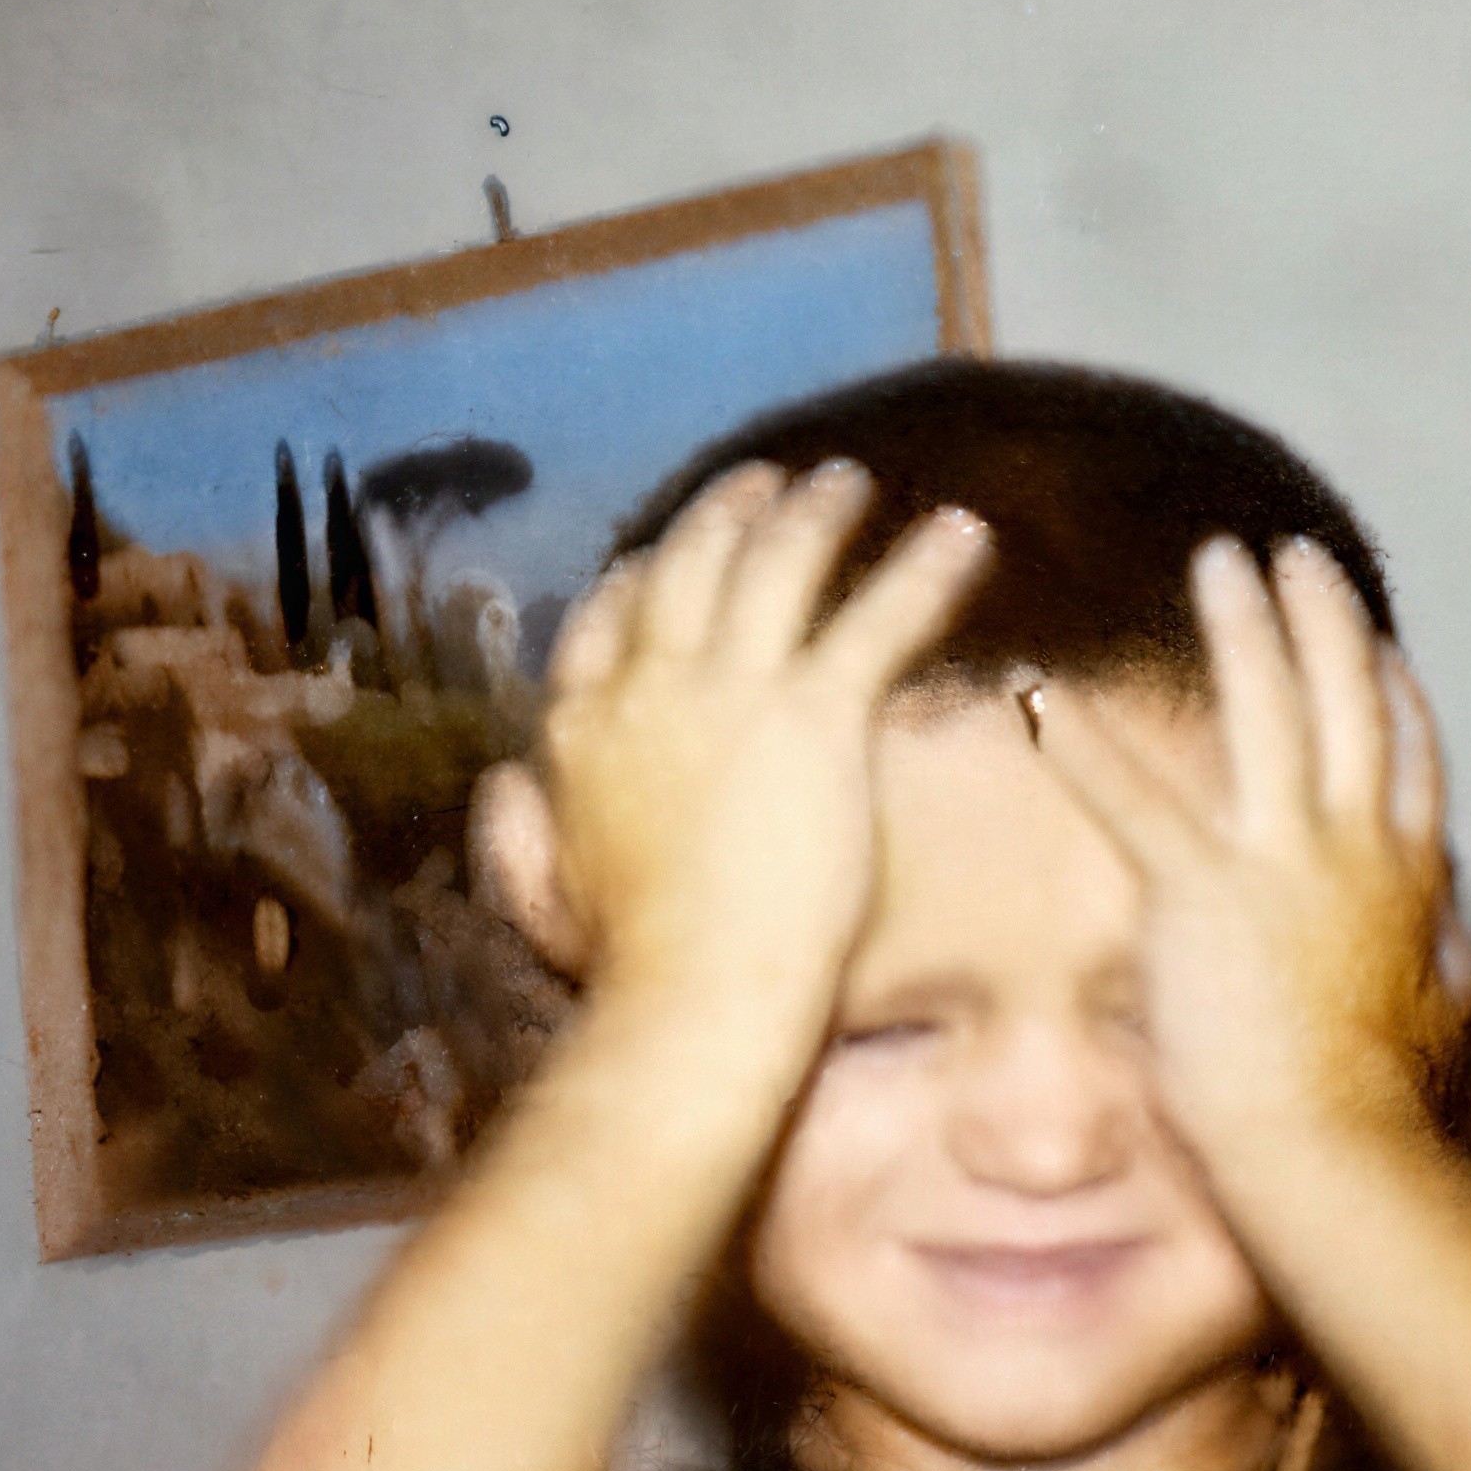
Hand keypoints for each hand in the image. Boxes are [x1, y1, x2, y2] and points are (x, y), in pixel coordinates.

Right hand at [485, 459, 990, 1022]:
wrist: (695, 990)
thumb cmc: (627, 964)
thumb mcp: (543, 889)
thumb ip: (521, 831)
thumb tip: (506, 784)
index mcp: (580, 725)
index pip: (604, 620)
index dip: (636, 576)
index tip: (658, 553)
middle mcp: (647, 686)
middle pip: (687, 568)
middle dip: (726, 513)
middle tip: (765, 482)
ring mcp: (730, 692)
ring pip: (774, 566)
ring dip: (815, 511)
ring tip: (847, 480)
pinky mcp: (815, 714)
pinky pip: (879, 616)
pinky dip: (927, 568)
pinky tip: (965, 534)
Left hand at [1033, 535, 1470, 1162]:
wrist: (1334, 1153)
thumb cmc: (1373, 1107)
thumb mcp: (1438, 1024)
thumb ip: (1440, 971)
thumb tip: (1452, 952)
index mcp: (1407, 880)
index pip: (1406, 757)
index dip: (1389, 689)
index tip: (1374, 639)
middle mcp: (1354, 850)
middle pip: (1347, 701)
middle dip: (1319, 617)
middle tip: (1290, 554)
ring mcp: (1283, 862)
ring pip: (1268, 709)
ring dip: (1240, 627)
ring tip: (1216, 561)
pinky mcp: (1201, 892)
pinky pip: (1133, 799)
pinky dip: (1084, 743)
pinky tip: (1040, 695)